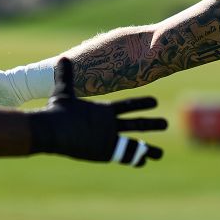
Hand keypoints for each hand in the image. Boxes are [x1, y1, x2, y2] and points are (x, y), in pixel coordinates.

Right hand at [27, 58, 166, 166]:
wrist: (53, 131)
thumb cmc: (57, 112)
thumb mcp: (62, 92)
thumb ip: (66, 76)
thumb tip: (62, 57)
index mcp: (104, 110)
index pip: (128, 106)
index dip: (142, 103)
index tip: (155, 102)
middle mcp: (110, 125)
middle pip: (136, 124)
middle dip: (152, 123)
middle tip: (165, 123)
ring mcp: (108, 140)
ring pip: (134, 145)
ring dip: (147, 149)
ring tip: (160, 154)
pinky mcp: (104, 153)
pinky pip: (122, 157)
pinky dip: (133, 159)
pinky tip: (142, 162)